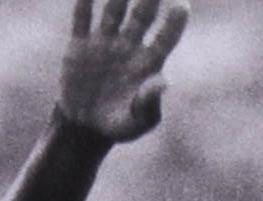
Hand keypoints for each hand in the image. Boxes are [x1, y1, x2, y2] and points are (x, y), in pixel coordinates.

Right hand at [59, 0, 189, 141]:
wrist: (85, 127)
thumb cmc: (120, 125)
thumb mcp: (136, 122)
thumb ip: (149, 103)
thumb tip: (165, 82)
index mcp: (148, 63)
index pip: (166, 37)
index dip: (174, 22)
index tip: (181, 7)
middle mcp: (130, 45)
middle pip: (143, 14)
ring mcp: (105, 42)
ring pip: (114, 9)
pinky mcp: (80, 44)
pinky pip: (82, 18)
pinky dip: (84, 3)